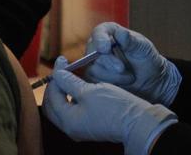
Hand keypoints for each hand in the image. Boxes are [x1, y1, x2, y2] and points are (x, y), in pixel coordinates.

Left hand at [43, 56, 177, 153]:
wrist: (137, 122)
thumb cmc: (115, 106)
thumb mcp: (90, 91)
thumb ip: (70, 82)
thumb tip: (57, 73)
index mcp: (68, 120)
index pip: (52, 95)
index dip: (56, 76)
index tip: (61, 61)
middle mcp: (71, 128)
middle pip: (53, 105)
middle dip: (55, 86)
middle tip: (62, 70)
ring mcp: (80, 129)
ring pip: (62, 108)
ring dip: (63, 92)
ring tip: (70, 76)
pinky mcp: (89, 127)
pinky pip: (73, 111)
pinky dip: (72, 98)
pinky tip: (80, 87)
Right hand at [85, 22, 180, 105]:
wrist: (151, 79)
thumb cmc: (146, 57)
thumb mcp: (143, 46)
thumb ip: (131, 40)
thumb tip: (121, 34)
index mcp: (109, 33)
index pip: (99, 32)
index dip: (100, 39)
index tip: (105, 48)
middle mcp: (99, 47)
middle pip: (92, 51)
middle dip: (107, 61)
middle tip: (121, 68)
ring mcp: (96, 63)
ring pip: (93, 68)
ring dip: (111, 75)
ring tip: (129, 77)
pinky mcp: (97, 78)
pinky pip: (95, 82)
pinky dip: (110, 83)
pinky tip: (123, 83)